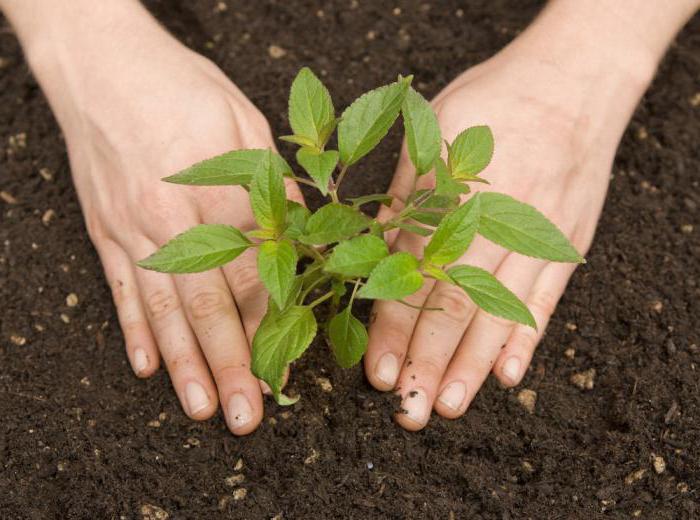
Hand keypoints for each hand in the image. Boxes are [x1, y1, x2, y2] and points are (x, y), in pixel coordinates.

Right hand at [28, 6, 300, 434]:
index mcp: (213, 191)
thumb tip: (303, 240)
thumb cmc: (180, 85)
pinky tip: (147, 367)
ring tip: (201, 409)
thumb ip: (273, 187)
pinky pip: (121, 289)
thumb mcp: (244, 122)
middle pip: (206, 305)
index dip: (271, 327)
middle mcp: (168, 218)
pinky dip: (134, 331)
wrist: (99, 62)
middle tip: (246, 415)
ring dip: (184, 364)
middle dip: (229, 365)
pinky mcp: (104, 229)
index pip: (251, 276)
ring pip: (162, 310)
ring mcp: (130, 228)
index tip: (285, 368)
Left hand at [364, 39, 650, 429]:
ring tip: (448, 405)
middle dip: (428, 361)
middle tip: (408, 411)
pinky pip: (547, 298)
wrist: (574, 79)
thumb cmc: (494, 101)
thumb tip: (370, 250)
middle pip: (457, 304)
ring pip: (501, 312)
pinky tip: (510, 375)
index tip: (376, 372)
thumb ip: (405, 196)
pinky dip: (528, 339)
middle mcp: (496, 222)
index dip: (392, 326)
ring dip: (473, 365)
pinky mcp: (568, 243)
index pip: (413, 275)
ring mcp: (538, 235)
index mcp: (454, 194)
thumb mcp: (435, 132)